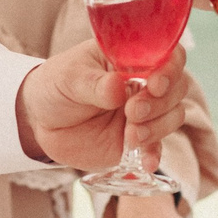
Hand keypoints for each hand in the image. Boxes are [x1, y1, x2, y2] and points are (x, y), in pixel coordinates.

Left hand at [19, 39, 189, 170]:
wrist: (40, 120)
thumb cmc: (55, 86)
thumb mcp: (69, 78)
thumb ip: (93, 83)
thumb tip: (117, 87)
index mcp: (131, 58)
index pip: (168, 55)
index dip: (170, 69)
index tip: (154, 84)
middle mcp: (143, 83)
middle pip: (177, 88)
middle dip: (160, 103)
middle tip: (131, 112)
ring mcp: (143, 113)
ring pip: (173, 116)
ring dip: (157, 128)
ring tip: (129, 137)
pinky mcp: (137, 140)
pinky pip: (156, 147)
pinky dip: (154, 154)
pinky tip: (146, 162)